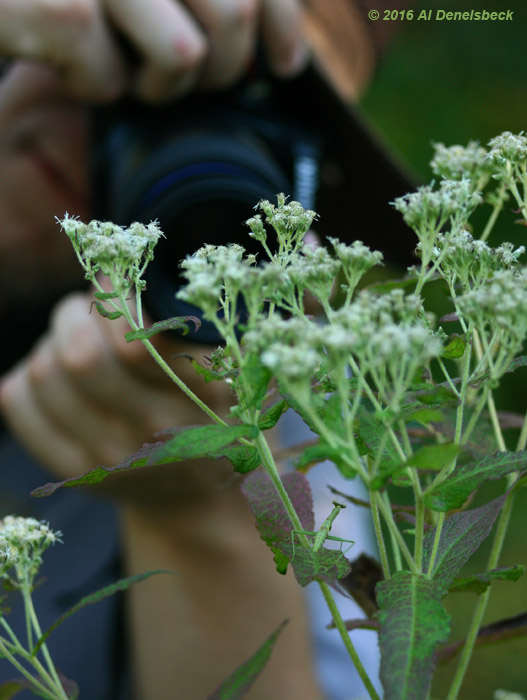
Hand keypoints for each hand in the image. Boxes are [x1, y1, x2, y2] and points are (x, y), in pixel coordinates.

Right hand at [0, 0, 307, 101]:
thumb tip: (278, 49)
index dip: (282, 21)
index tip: (288, 65)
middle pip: (233, 17)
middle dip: (222, 69)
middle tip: (193, 78)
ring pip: (185, 58)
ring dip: (159, 84)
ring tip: (125, 66)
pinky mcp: (66, 9)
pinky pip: (111, 82)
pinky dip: (91, 88)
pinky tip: (63, 60)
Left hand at [0, 290, 230, 495]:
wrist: (196, 485)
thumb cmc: (208, 404)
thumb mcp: (223, 360)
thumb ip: (179, 319)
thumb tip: (107, 279)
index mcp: (207, 392)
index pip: (139, 338)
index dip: (117, 297)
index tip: (122, 289)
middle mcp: (160, 430)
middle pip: (80, 353)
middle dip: (76, 314)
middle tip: (91, 313)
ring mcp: (115, 457)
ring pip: (45, 371)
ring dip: (53, 342)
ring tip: (78, 344)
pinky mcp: (76, 472)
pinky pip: (18, 401)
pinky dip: (26, 374)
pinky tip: (57, 378)